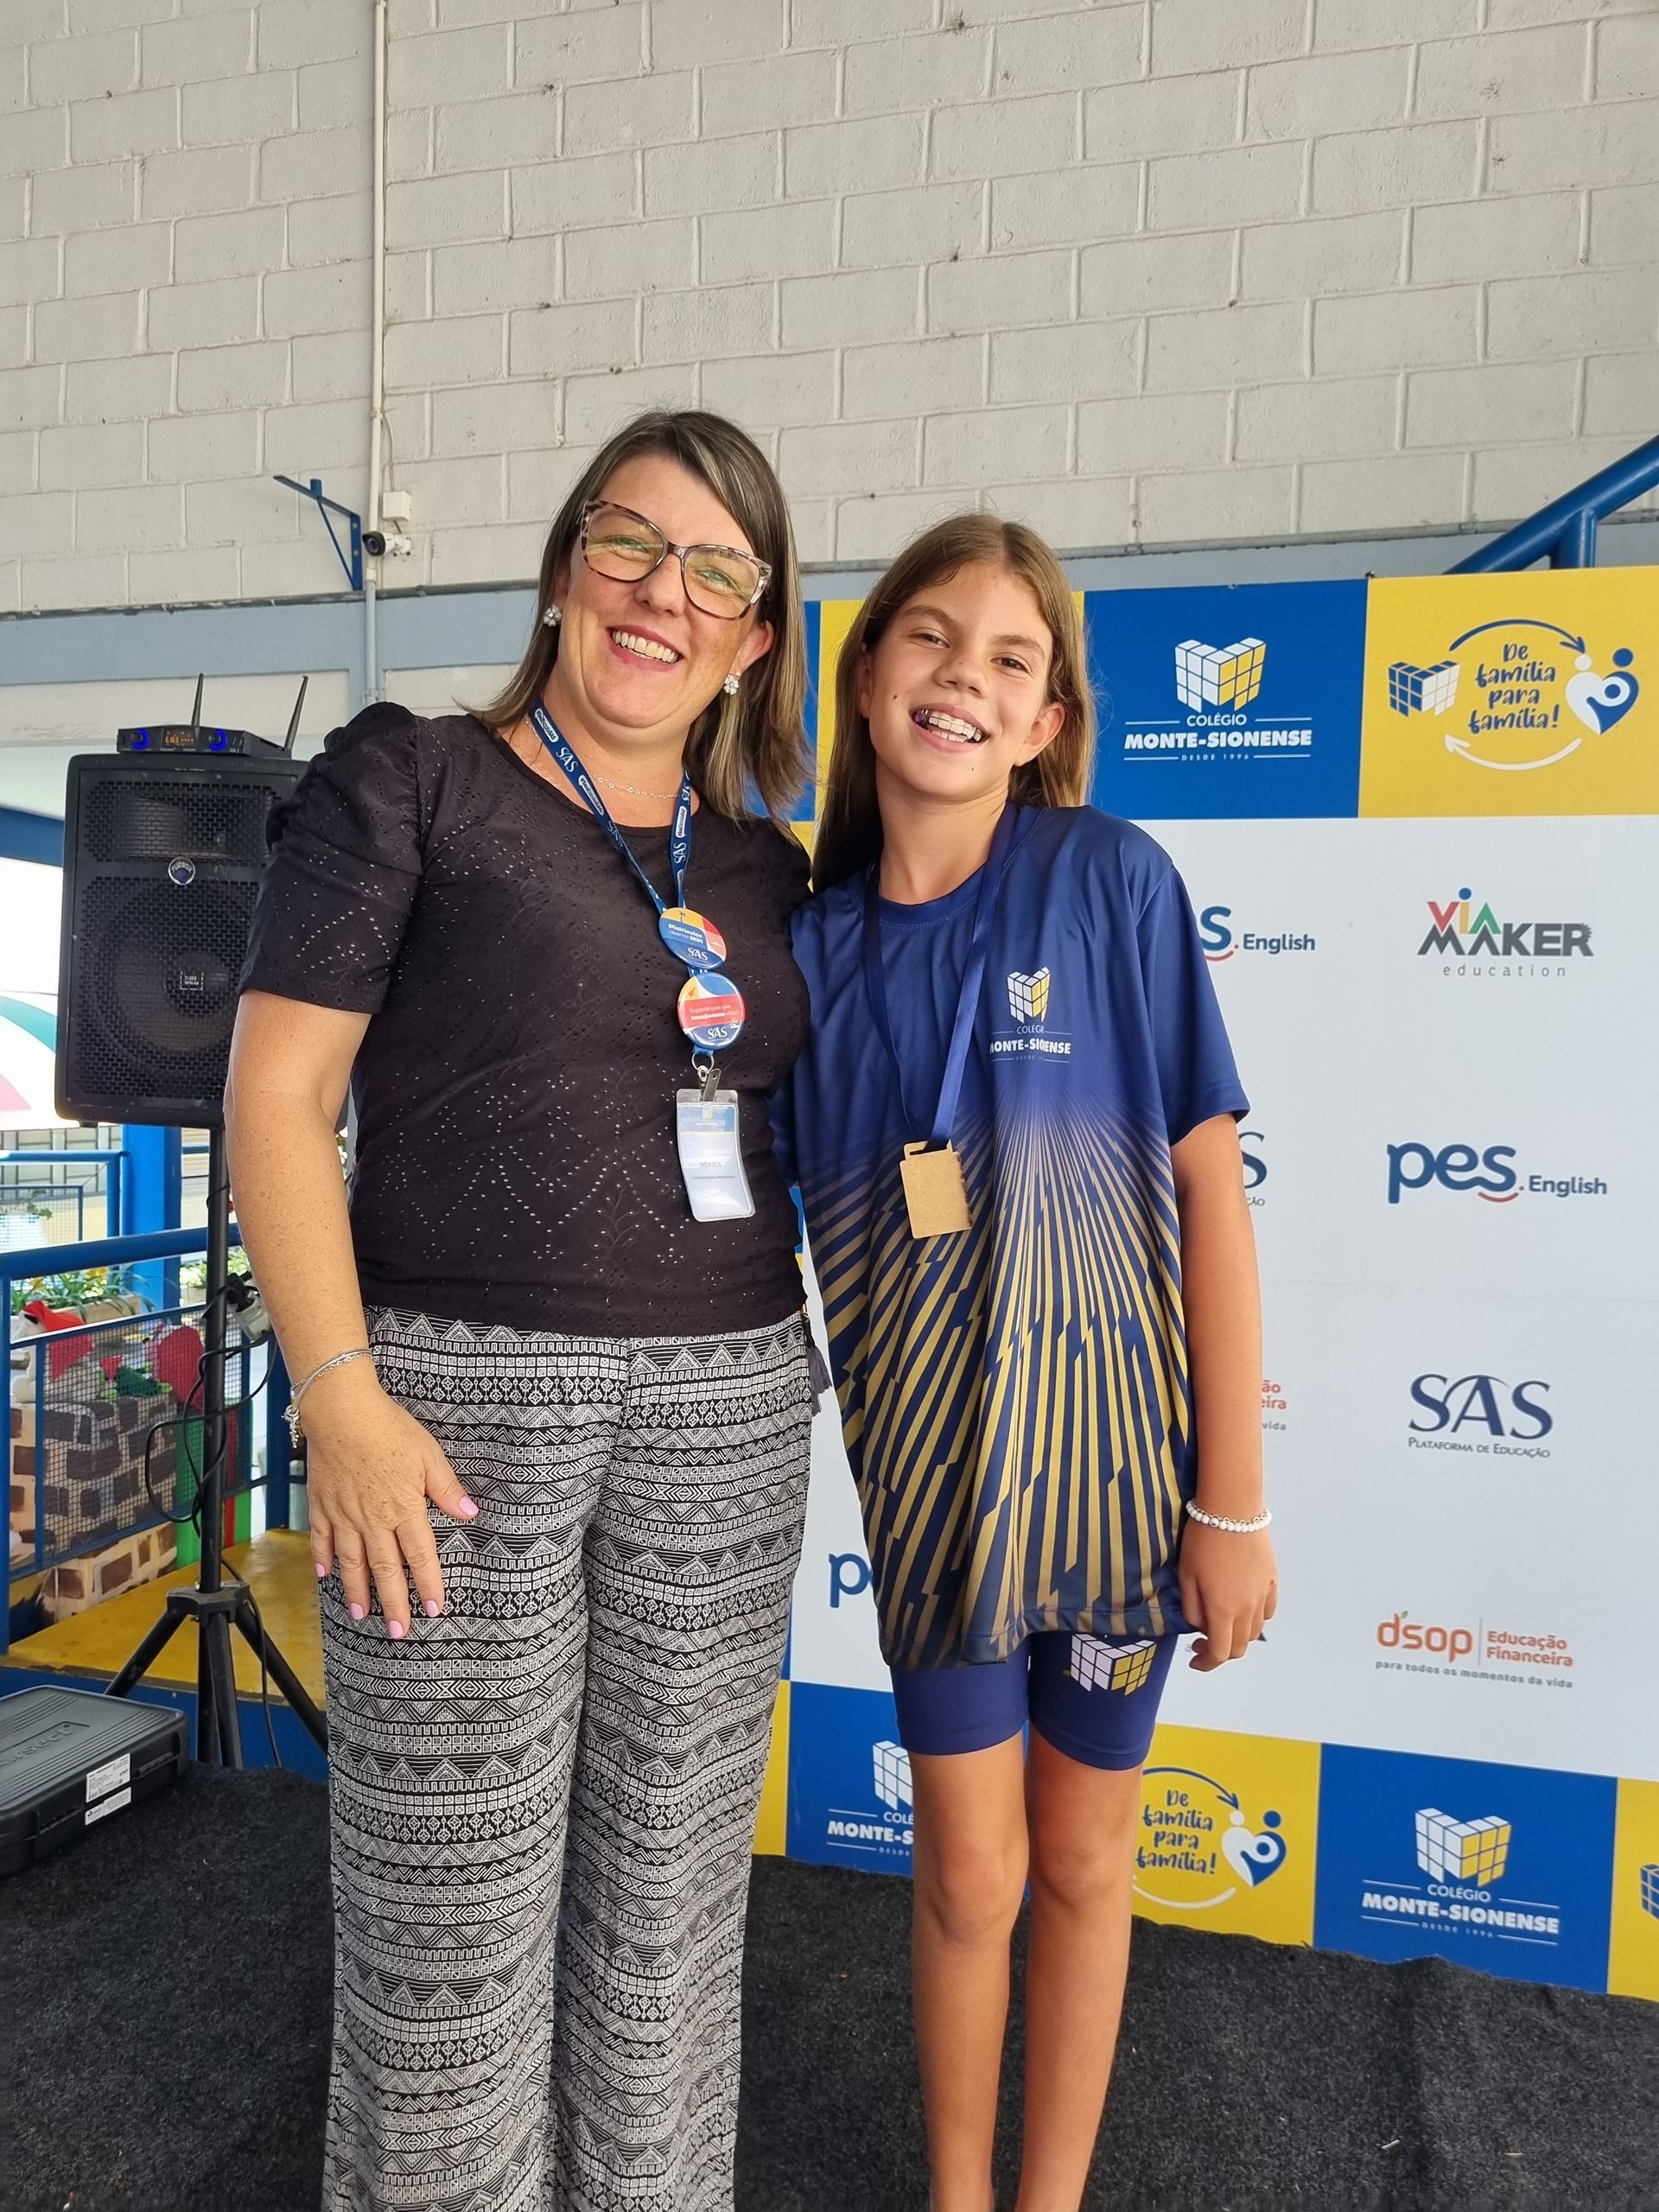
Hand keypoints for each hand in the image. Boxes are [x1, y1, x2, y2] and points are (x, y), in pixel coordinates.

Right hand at [303, 1364, 476, 1638]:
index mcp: (404, 1508)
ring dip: (358, 1591)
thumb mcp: (428, 1455)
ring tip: (363, 1615)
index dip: (428, 1584)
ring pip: (351, 1562)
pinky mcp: (322, 1505)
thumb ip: (447, 1489)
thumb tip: (470, 1513)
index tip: (434, 1609)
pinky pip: (322, 1539)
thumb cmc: (389, 1428)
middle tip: (398, 1630)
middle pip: (385, 1569)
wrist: (342, 1411)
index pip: (420, 1555)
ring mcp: (344, 1515)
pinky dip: (323, 1559)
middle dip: (393, 1603)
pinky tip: (325, 1576)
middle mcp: (373, 1520)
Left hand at [1179, 1521, 1276, 1672]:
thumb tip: (1200, 1627)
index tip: (1195, 1659)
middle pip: (1240, 1647)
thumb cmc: (1202, 1540)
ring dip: (1238, 1635)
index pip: (1220, 1653)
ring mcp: (1263, 1594)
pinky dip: (1256, 1618)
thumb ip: (1193, 1609)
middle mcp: (1248, 1608)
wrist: (1232, 1509)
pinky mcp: (1272, 1580)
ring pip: (1255, 1631)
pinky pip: (1268, 1611)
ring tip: (1222, 1620)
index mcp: (1223, 1609)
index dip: (1206, 1662)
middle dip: (1221, 1651)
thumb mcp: (1186, 1576)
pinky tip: (1243, 1606)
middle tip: (1203, 1640)